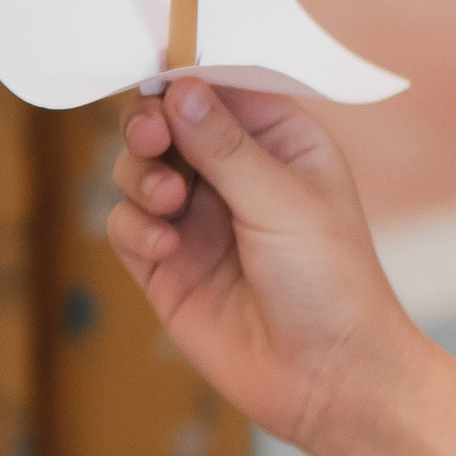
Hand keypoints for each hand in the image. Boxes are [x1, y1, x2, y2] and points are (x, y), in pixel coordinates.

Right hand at [107, 79, 420, 455]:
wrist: (325, 379)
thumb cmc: (330, 282)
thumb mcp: (282, 201)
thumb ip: (224, 145)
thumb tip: (179, 88)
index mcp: (278, 143)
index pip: (221, 87)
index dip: (185, 77)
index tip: (158, 76)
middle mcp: (233, 174)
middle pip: (166, 123)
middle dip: (151, 127)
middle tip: (152, 139)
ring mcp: (196, 219)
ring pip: (138, 169)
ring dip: (141, 177)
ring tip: (167, 202)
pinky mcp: (165, 264)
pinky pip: (125, 225)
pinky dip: (135, 227)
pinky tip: (165, 247)